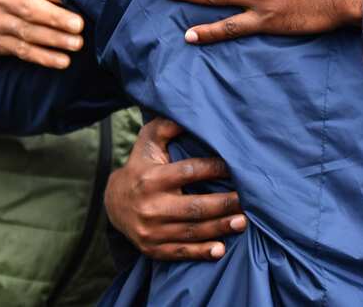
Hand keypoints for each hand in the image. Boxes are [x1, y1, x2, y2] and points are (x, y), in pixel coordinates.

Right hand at [105, 118, 245, 260]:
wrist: (114, 203)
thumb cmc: (141, 165)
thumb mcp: (149, 140)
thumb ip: (169, 125)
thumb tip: (192, 110)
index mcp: (152, 179)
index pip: (190, 172)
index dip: (215, 168)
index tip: (236, 167)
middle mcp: (151, 206)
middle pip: (195, 207)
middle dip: (225, 204)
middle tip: (248, 201)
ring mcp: (152, 231)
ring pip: (192, 231)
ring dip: (220, 228)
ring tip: (243, 222)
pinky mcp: (153, 248)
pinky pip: (181, 252)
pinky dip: (201, 252)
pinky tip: (220, 249)